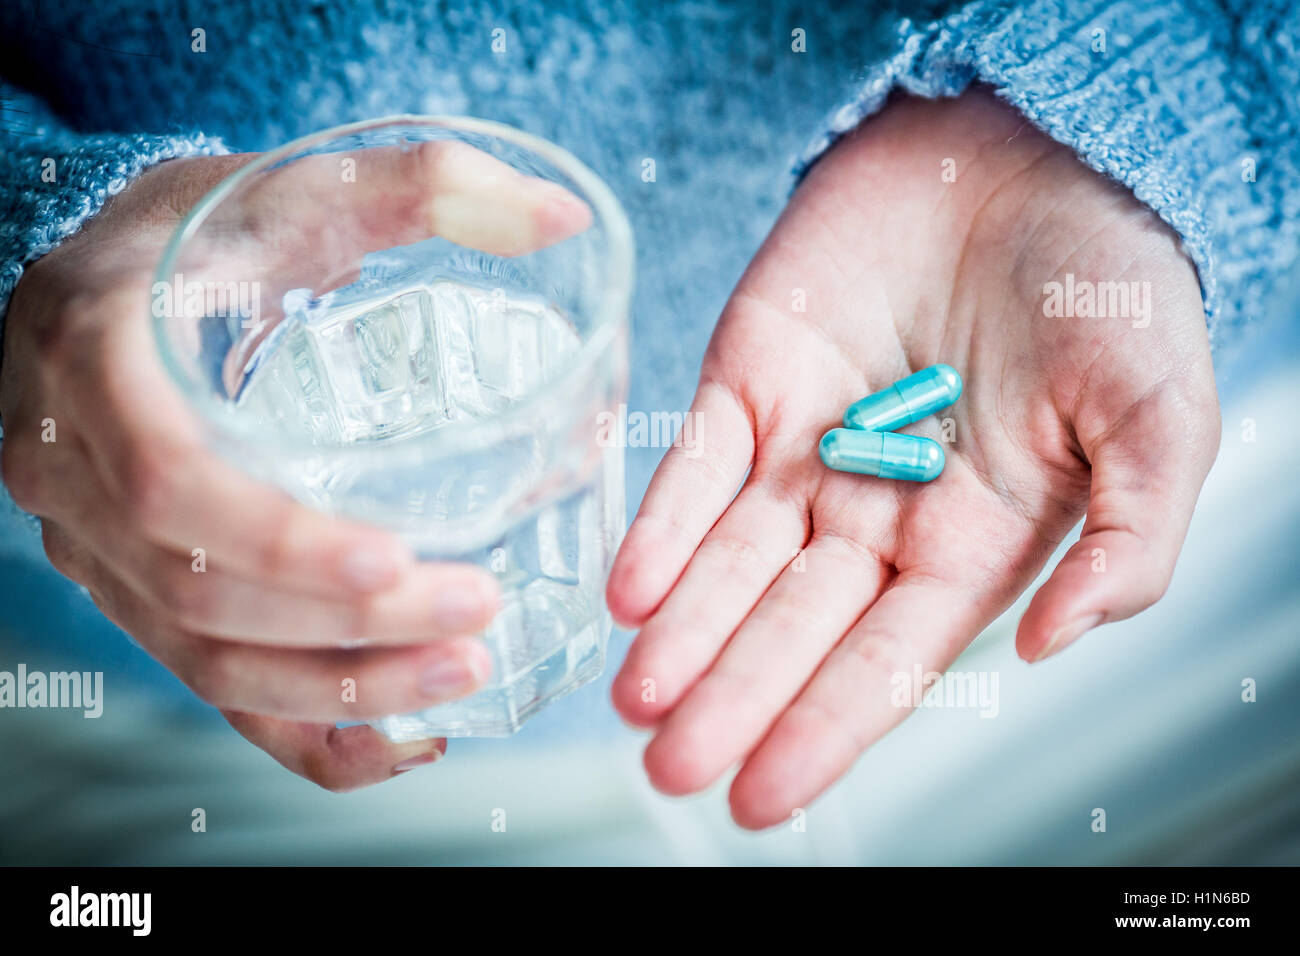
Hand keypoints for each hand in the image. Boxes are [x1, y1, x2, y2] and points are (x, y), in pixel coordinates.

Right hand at [0, 143, 589, 787]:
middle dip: (341, 626)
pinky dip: (302, 731)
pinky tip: (401, 733)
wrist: (118, 272)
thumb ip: (430, 184)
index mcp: (97, 360)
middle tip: (475, 610)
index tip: (397, 557)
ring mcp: (95, 544)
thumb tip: (563, 219)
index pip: (167, 482)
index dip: (279, 540)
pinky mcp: (134, 587)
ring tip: (462, 672)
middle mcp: (73, 468)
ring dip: (336, 688)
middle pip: (197, 592)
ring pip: (203, 659)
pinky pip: (208, 685)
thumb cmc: (215, 231)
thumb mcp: (308, 185)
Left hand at [607, 88, 1219, 828]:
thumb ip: (1128, 540)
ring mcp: (806, 447)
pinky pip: (696, 463)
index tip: (763, 796)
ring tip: (633, 701)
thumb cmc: (1106, 283)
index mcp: (970, 540)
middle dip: (732, 698)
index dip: (824, 727)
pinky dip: (662, 524)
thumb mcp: (1162, 415)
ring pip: (730, 561)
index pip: (885, 659)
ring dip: (682, 632)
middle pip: (791, 626)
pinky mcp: (749, 381)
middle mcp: (876, 510)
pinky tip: (628, 589)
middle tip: (671, 769)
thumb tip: (1053, 646)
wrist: (1028, 152)